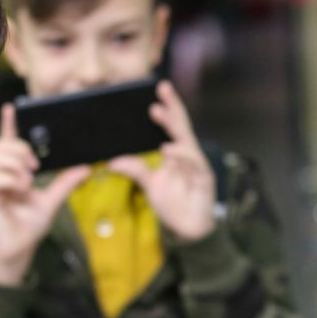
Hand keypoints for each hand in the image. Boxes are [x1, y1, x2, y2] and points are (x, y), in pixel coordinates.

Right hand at [0, 103, 89, 286]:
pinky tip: (20, 189)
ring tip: (28, 182)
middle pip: (3, 145)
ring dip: (17, 164)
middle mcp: (0, 175)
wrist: (18, 249)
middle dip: (21, 148)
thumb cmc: (29, 225)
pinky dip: (12, 180)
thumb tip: (86, 168)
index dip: (9, 124)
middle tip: (35, 166)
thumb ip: (65, 184)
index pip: (10, 142)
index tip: (12, 107)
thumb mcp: (52, 201)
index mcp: (14, 172)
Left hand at [108, 80, 216, 241]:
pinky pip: (193, 165)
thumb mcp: (150, 185)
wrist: (189, 229)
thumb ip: (135, 170)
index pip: (172, 124)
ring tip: (158, 112)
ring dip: (172, 127)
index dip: (167, 106)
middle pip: (181, 125)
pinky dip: (181, 156)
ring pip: (186, 141)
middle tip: (162, 88)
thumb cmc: (174, 203)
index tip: (158, 87)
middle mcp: (189, 155)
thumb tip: (112, 161)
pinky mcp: (204, 180)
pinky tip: (169, 150)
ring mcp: (198, 166)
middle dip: (172, 106)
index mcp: (177, 152)